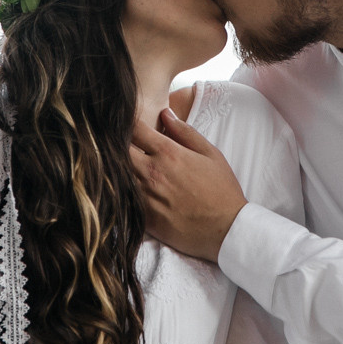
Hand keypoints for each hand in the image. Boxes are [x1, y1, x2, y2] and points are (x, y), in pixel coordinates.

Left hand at [130, 109, 246, 262]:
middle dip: (117, 144)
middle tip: (120, 144)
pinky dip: (121, 190)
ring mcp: (145, 196)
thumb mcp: (210, 153)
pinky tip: (126, 189)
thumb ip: (185, 132)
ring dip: (117, 168)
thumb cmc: (221, 190)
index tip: (128, 123)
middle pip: (118, 150)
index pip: (135, 129)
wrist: (225, 230)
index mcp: (168, 153)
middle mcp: (151, 172)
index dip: (129, 123)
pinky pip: (122, 198)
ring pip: (117, 175)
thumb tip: (165, 113)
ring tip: (120, 165)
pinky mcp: (143, 217)